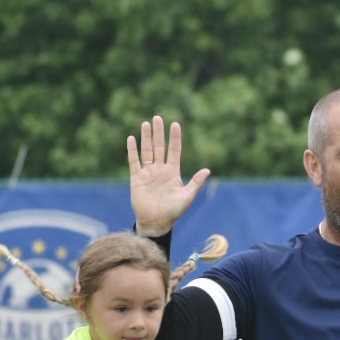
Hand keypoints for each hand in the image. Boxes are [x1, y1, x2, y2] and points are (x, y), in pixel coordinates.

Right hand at [129, 116, 210, 237]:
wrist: (156, 222)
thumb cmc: (173, 211)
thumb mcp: (187, 197)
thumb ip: (195, 183)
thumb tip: (207, 170)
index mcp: (173, 172)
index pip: (174, 150)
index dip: (174, 138)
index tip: (175, 124)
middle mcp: (160, 170)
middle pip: (159, 147)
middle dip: (158, 133)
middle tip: (157, 118)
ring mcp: (148, 173)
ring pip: (147, 151)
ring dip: (146, 138)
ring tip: (146, 124)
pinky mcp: (137, 178)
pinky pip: (134, 162)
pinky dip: (133, 151)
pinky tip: (132, 139)